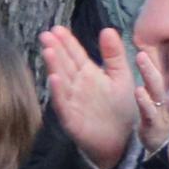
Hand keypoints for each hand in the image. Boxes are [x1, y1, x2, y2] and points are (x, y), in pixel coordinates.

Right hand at [39, 24, 168, 168]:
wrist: (122, 140)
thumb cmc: (120, 108)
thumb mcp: (120, 76)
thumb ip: (114, 54)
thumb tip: (107, 29)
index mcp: (88, 73)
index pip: (74, 54)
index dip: (66, 42)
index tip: (57, 28)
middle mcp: (76, 85)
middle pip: (64, 64)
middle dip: (55, 49)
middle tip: (47, 34)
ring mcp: (72, 101)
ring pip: (61, 81)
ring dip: (54, 66)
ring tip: (48, 51)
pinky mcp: (71, 118)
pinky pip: (63, 104)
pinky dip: (58, 92)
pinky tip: (54, 79)